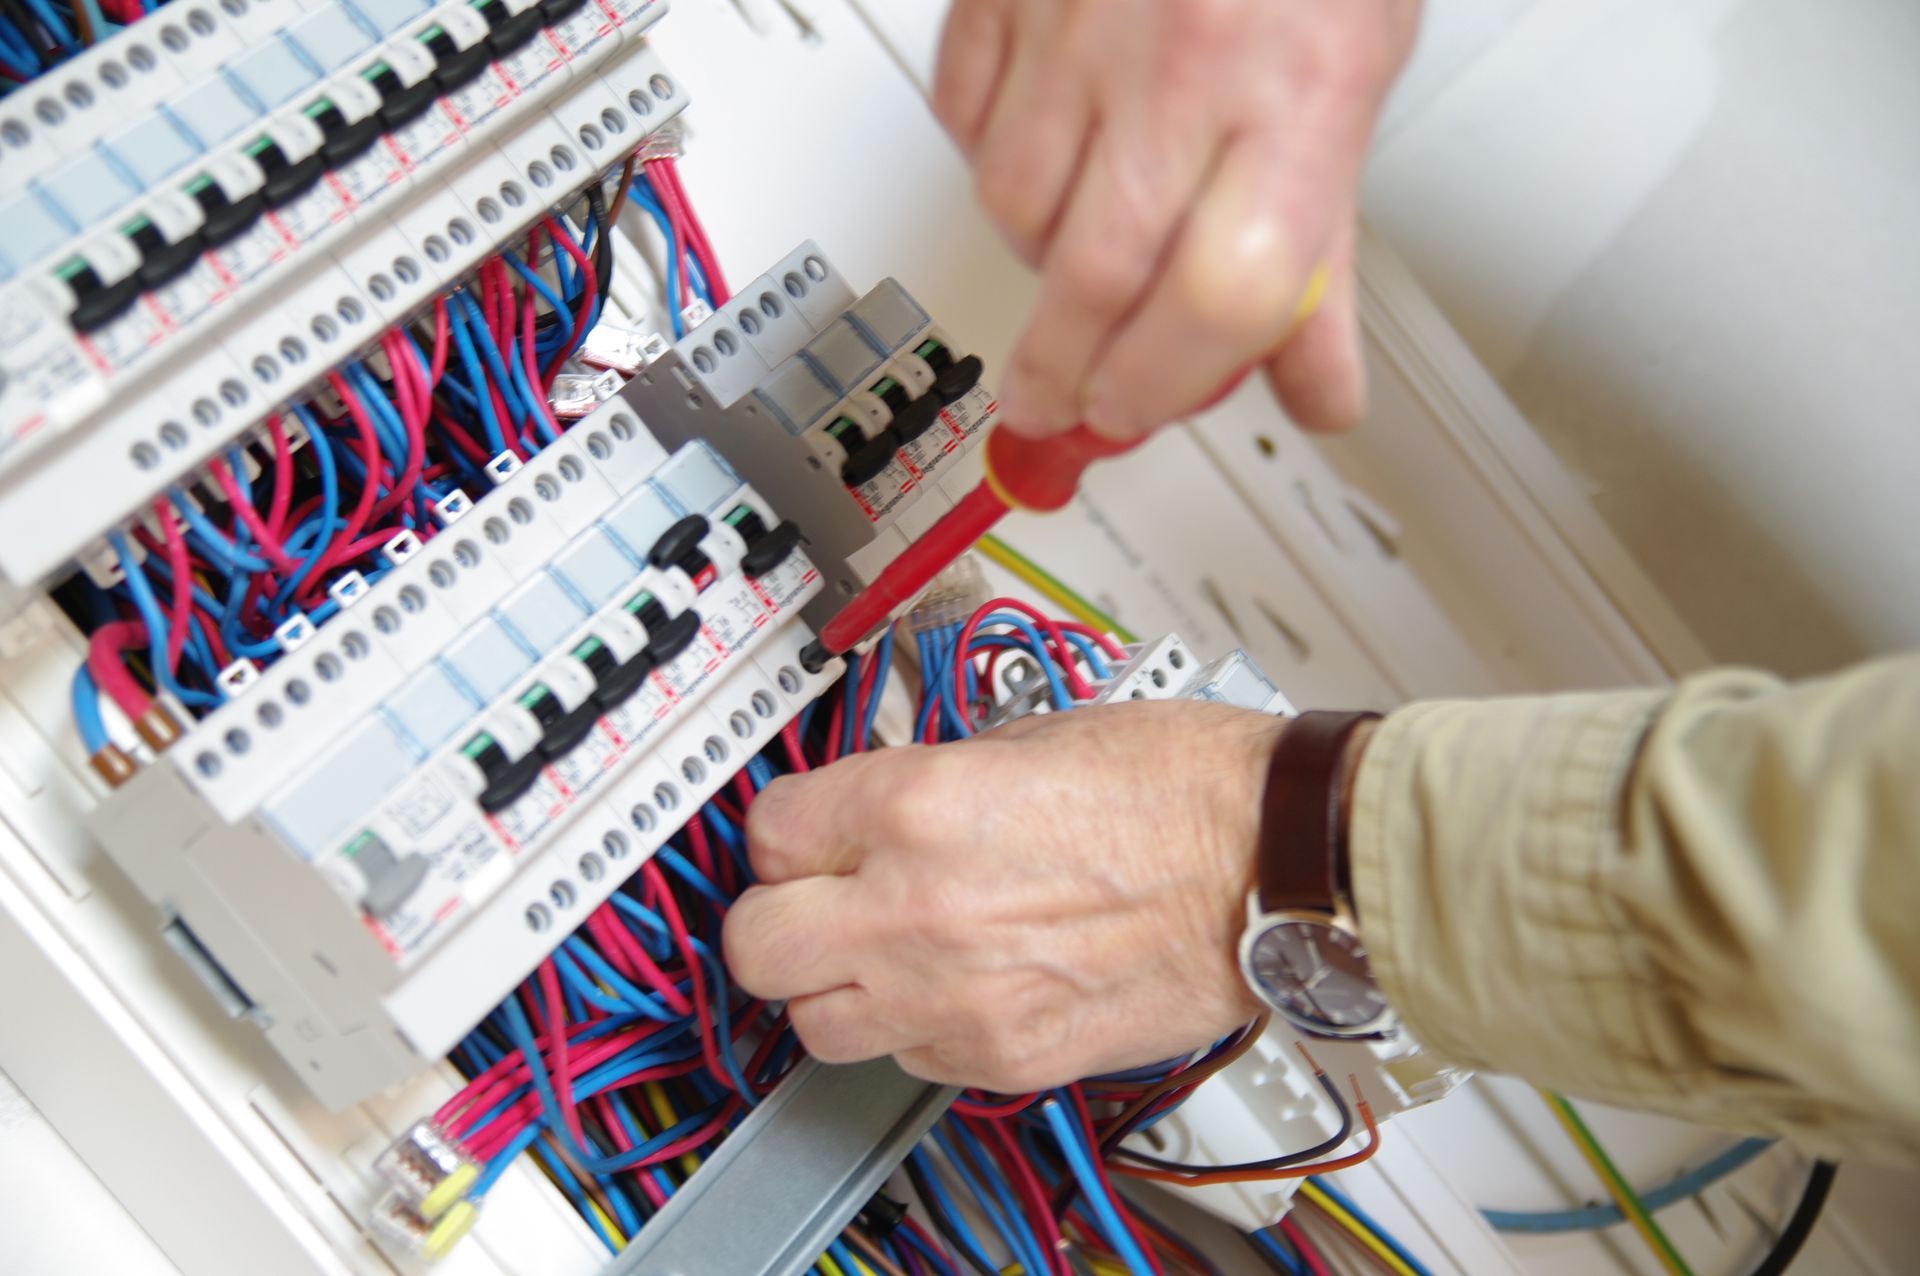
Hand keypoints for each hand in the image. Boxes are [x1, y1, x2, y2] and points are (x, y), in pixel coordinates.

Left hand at [723, 702, 1282, 1091]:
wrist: (1275, 866)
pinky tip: (964, 981)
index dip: (787, 828)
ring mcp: (959, 998)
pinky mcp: (1007, 1059)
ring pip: (816, 1026)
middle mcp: (918, 910)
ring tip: (888, 949)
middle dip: (778, 917)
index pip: (767, 833)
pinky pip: (908, 1060)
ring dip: (836, 986)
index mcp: (917, 807)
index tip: (809, 831)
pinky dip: (917, 1026)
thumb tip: (878, 804)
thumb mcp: (1028, 734)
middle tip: (817, 897)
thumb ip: (928, 777)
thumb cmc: (1182, 788)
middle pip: (758, 947)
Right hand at [934, 0, 1420, 437]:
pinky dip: (993, 169)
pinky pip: (967, 125)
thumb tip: (1313, 386)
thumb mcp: (1353, 87)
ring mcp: (1081, 29)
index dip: (1169, 384)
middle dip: (1069, 372)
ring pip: (1019, 210)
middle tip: (1060, 407)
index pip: (1225, 296)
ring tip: (1075, 270)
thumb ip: (1322, 256)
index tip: (1137, 415)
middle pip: (1097, 275)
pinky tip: (1038, 166)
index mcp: (1298, 95)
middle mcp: (1184, 65)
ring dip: (1040, 268)